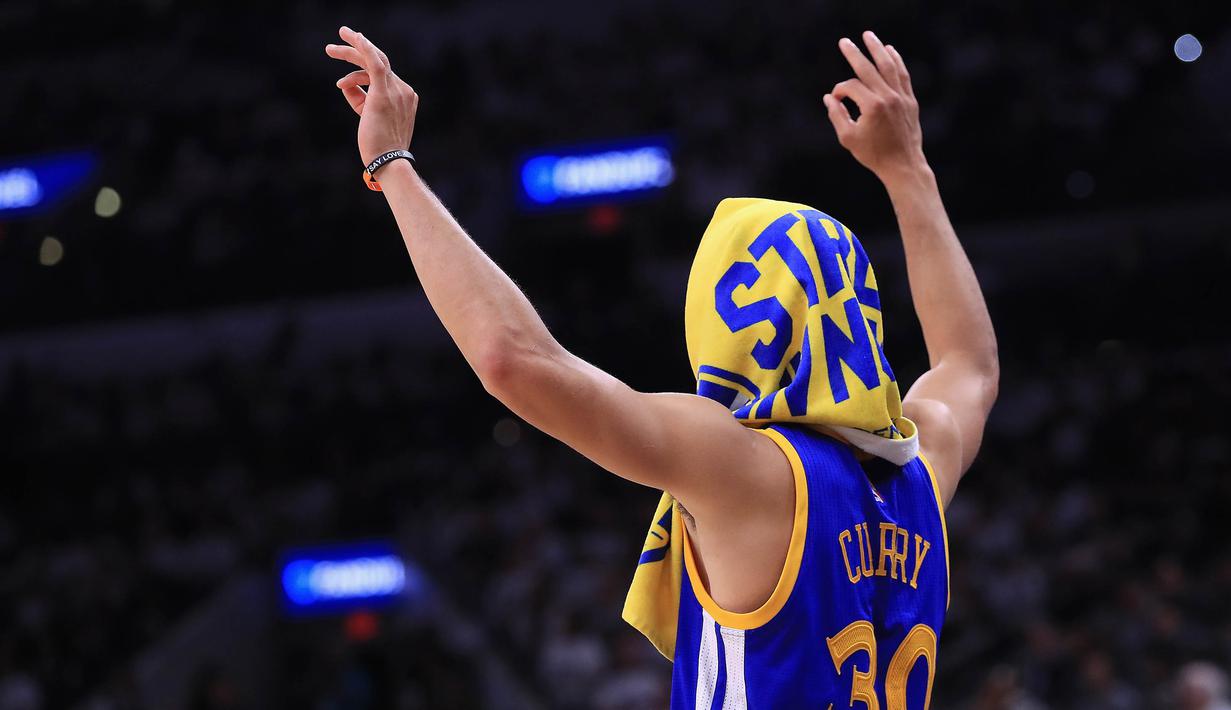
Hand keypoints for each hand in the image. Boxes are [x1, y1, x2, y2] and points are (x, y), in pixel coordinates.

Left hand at [325, 26, 418, 165]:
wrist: (388, 162)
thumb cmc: (378, 147)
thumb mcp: (368, 119)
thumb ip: (360, 100)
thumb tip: (344, 85)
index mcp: (405, 98)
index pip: (381, 78)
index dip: (359, 77)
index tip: (343, 83)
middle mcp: (403, 91)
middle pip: (379, 63)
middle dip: (356, 51)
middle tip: (334, 47)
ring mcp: (396, 91)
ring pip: (373, 61)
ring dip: (350, 52)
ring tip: (329, 49)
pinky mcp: (384, 93)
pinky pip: (376, 63)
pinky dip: (365, 48)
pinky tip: (355, 37)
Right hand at [823, 31, 925, 182]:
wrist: (903, 165)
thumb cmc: (873, 154)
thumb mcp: (848, 137)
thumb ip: (836, 115)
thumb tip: (829, 98)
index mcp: (872, 106)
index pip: (850, 87)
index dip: (839, 92)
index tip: (835, 101)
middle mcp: (888, 97)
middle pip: (868, 68)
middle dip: (854, 54)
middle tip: (844, 42)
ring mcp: (901, 97)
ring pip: (889, 66)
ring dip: (878, 49)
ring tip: (869, 36)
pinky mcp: (910, 100)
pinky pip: (903, 75)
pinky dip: (896, 61)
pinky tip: (890, 50)